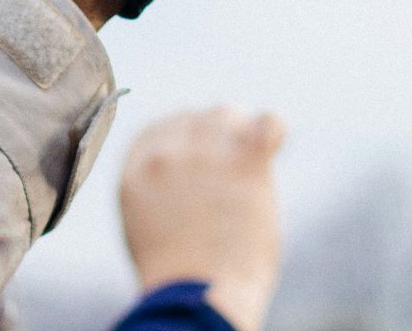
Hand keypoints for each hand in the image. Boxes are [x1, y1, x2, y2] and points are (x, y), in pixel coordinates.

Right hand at [119, 107, 286, 330]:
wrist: (198, 294)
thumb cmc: (178, 273)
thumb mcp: (147, 218)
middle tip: (230, 170)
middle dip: (216, 137)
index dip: (186, 137)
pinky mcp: (243, 159)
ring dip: (241, 135)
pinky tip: (274, 144)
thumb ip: (160, 184)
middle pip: (198, 118)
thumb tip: (188, 170)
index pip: (162, 127)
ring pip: (228, 116)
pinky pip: (266, 123)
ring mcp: (204, 151)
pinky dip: (273, 129)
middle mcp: (166, 152)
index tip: (201, 156)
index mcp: (137, 167)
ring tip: (249, 167)